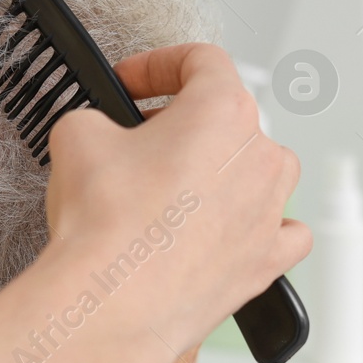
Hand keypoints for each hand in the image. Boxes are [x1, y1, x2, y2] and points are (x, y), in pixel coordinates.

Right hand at [45, 43, 309, 358]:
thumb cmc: (106, 225)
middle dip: (184, 122)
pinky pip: (285, 231)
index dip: (157, 64)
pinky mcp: (266, 261)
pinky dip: (262, 225)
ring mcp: (270, 210)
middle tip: (141, 138)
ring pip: (266, 170)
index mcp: (223, 110)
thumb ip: (99, 120)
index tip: (132, 82)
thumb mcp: (78, 136)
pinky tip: (234, 228)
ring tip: (184, 184)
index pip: (201, 61)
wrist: (113, 302)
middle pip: (231, 117)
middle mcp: (259, 157)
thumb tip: (101, 134)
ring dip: (227, 169)